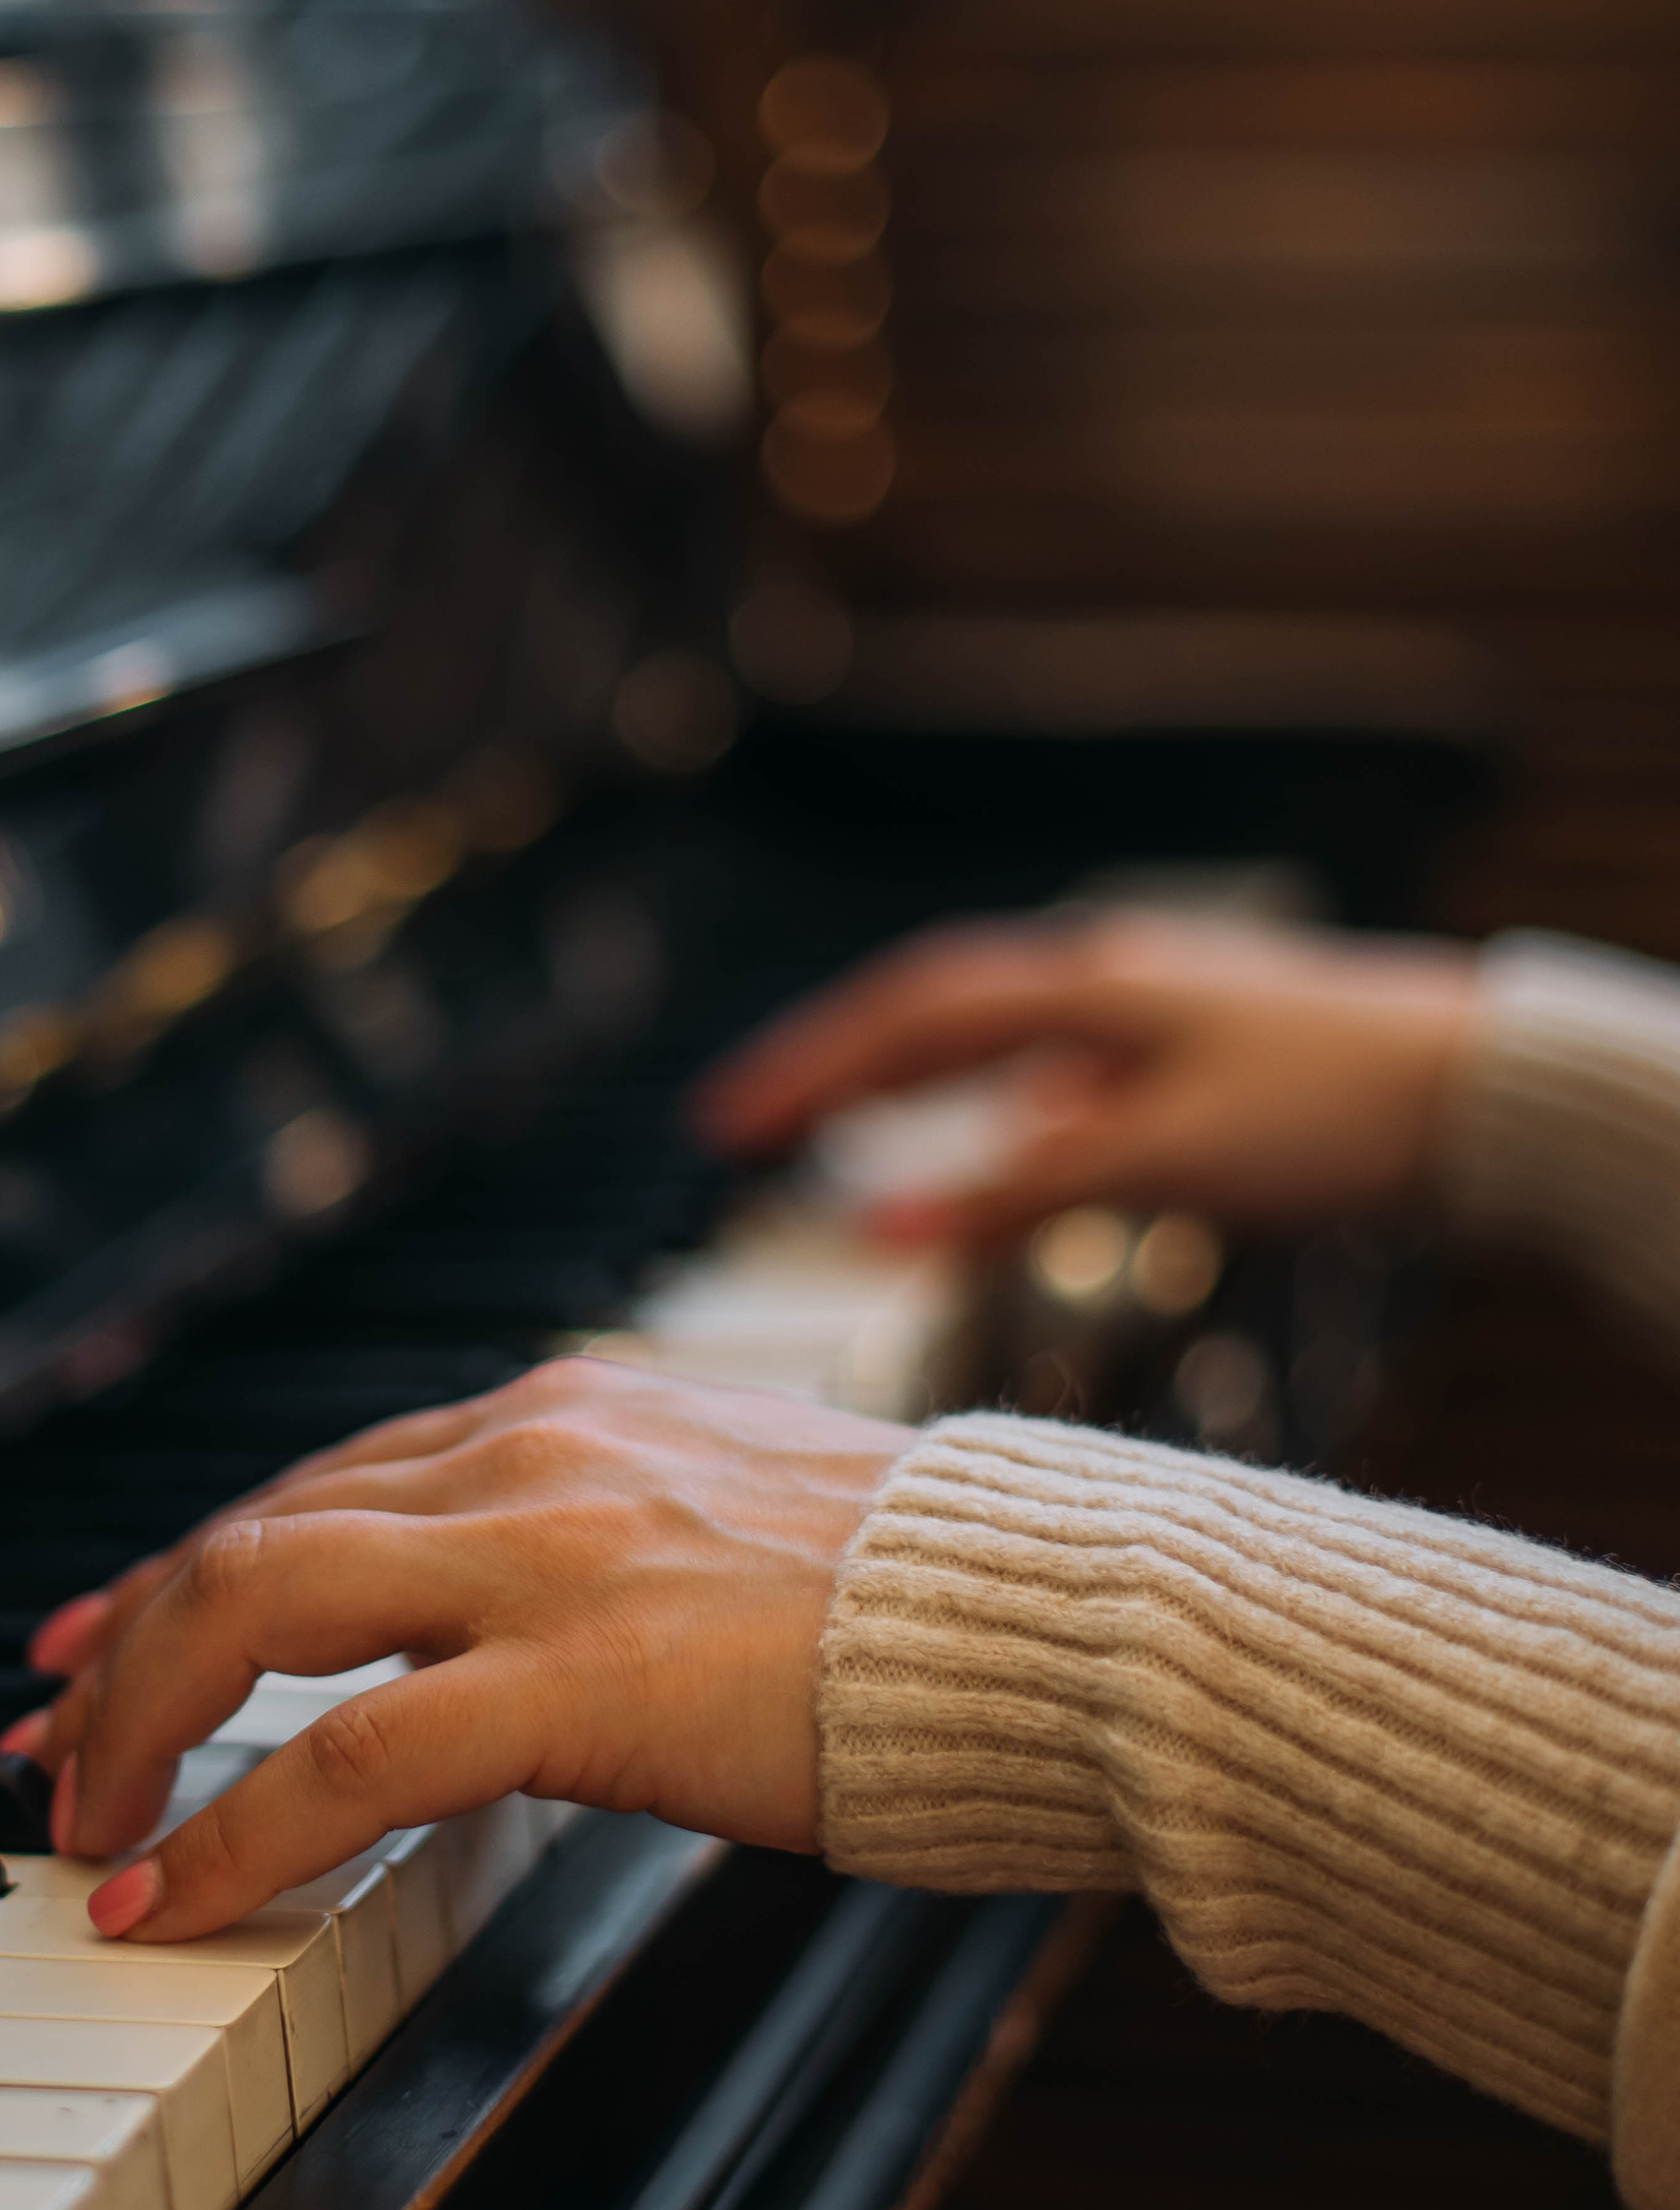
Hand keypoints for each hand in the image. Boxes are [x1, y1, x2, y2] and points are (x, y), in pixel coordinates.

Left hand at [6, 1359, 912, 1941]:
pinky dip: (228, 1827)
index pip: (312, 1482)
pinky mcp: (580, 1672)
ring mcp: (548, 1551)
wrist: (1065, 1618)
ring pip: (252, 1608)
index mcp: (564, 1411)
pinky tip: (170, 1899)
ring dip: (135, 1725)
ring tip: (85, 1830)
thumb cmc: (930, 1605)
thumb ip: (604, 1551)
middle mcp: (530, 1448)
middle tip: (55, 1754)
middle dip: (116, 1650)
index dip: (182, 1572)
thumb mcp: (732, 1526)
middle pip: (243, 1534)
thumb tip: (518, 1639)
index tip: (101, 1645)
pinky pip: (342, 1751)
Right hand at [690, 909, 1478, 1247]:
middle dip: (830, 1069)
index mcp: (1081, 988)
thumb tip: (878, 1227)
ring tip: (838, 1134)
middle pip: (930, 1015)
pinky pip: (1058, 1071)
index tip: (719, 1129)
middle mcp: (1104, 982)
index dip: (803, 1071)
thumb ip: (1015, 1194)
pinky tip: (1002, 1154)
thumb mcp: (1159, 1160)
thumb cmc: (1339, 1113)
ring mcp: (1149, 1013)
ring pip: (992, 1039)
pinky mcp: (1194, 1055)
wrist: (1490, 1090)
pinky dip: (998, 1113)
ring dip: (908, 1085)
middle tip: (741, 1127)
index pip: (902, 1020)